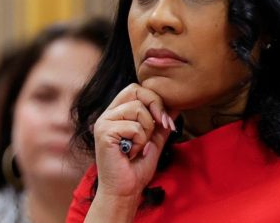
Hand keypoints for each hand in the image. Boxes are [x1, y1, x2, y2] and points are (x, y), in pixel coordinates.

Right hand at [91, 83, 177, 200]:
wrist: (125, 191)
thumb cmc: (137, 167)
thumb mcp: (155, 141)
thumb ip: (162, 124)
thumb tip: (176, 106)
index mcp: (118, 113)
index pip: (137, 89)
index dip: (155, 99)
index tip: (166, 121)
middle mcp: (108, 114)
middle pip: (135, 90)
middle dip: (155, 106)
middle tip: (161, 126)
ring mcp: (104, 122)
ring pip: (137, 109)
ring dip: (147, 131)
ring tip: (139, 146)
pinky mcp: (103, 133)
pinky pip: (133, 127)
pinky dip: (140, 141)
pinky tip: (131, 153)